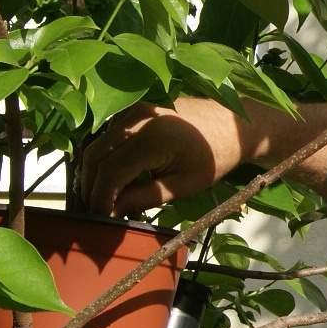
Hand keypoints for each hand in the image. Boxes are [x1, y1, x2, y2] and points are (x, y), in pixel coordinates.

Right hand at [76, 98, 249, 216]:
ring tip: (102, 198)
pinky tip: (113, 178)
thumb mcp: (184, 185)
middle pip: (95, 156)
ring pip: (98, 144)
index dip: (101, 198)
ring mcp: (134, 110)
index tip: (100, 218)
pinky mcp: (136, 109)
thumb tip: (114, 212)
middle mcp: (137, 119)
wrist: (234, 124)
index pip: (111, 172)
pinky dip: (105, 157)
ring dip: (94, 172)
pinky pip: (109, 135)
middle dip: (92, 187)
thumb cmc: (216, 157)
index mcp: (152, 138)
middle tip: (96, 211)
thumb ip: (145, 197)